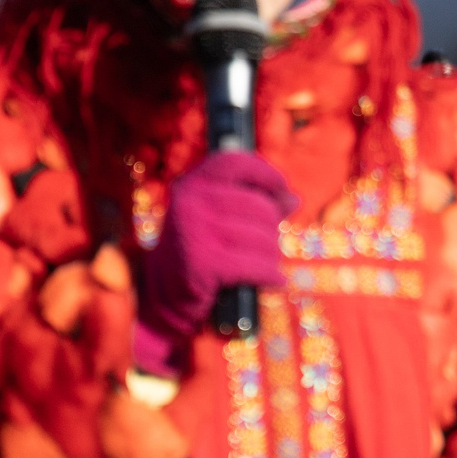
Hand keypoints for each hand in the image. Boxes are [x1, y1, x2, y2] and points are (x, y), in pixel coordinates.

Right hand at [134, 151, 295, 374]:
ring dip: (272, 258)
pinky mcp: (204, 262)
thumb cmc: (200, 251)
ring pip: (263, 239)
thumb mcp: (219, 219)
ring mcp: (196, 230)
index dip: (267, 175)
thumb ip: (253, 204)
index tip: (283, 192)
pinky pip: (256, 265)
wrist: (163, 295)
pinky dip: (271, 277)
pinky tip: (274, 282)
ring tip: (265, 267)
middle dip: (273, 231)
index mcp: (194, 184)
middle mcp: (192, 201)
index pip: (238, 162)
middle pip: (261, 207)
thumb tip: (293, 200)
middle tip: (267, 248)